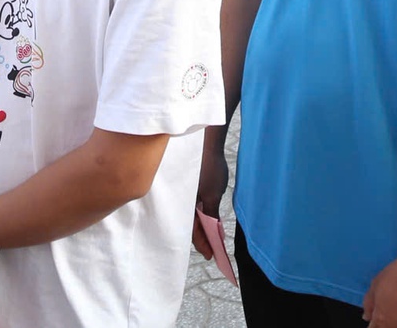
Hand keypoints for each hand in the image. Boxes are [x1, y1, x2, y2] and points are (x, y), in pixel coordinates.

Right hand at [191, 131, 229, 257]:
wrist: (206, 140)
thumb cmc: (209, 165)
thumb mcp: (214, 192)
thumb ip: (211, 212)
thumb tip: (212, 230)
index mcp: (186, 203)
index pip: (194, 230)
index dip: (203, 244)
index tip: (211, 256)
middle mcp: (182, 199)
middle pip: (191, 224)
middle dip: (201, 237)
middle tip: (212, 249)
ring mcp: (186, 191)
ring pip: (191, 214)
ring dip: (201, 225)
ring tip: (212, 235)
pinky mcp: (190, 184)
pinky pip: (193, 203)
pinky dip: (200, 211)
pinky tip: (206, 215)